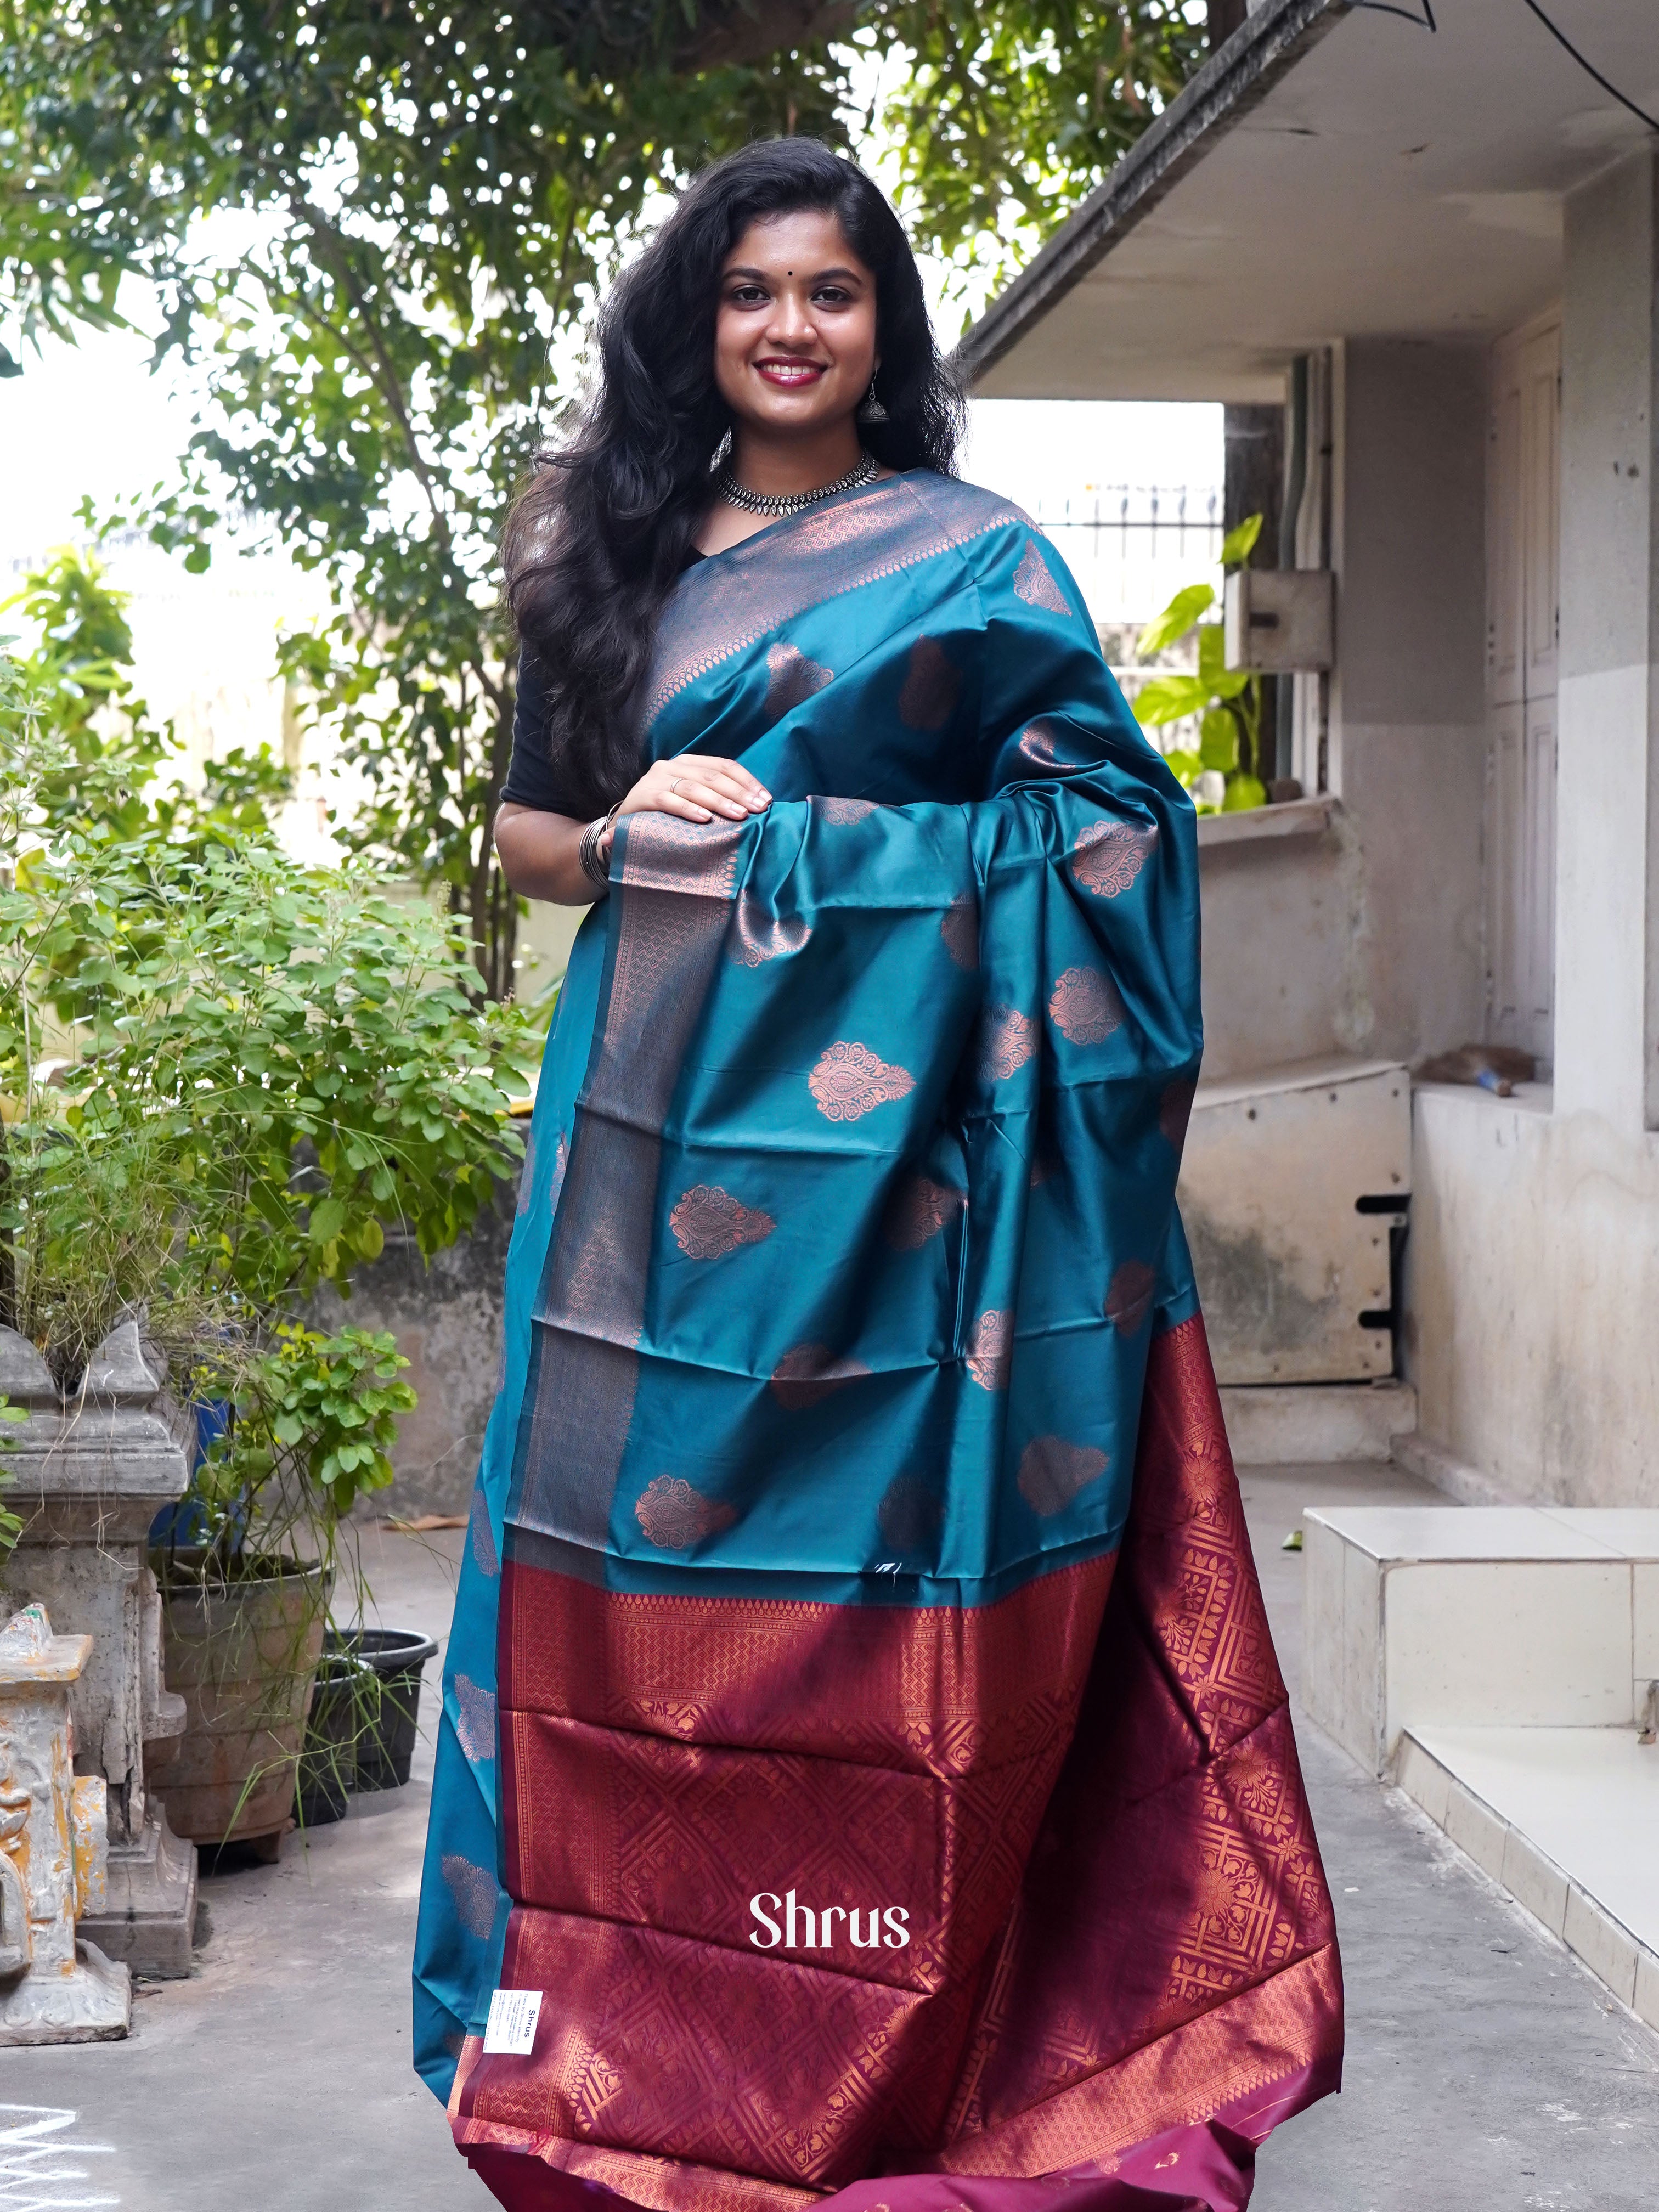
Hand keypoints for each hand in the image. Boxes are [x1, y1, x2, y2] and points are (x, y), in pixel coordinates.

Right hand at [614, 755, 771, 832]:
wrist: (621, 830)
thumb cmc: (665, 818)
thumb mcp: (691, 803)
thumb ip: (715, 798)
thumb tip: (755, 806)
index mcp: (688, 763)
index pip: (724, 766)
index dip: (747, 781)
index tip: (766, 799)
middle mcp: (672, 766)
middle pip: (712, 776)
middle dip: (739, 793)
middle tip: (758, 809)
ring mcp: (655, 780)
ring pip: (693, 787)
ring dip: (719, 802)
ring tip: (739, 815)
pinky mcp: (642, 797)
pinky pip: (668, 801)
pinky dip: (687, 809)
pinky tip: (705, 819)